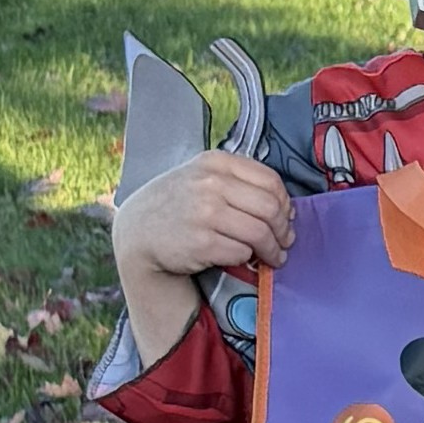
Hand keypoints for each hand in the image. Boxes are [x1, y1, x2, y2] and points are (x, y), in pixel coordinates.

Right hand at [109, 150, 289, 358]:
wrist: (137, 233)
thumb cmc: (175, 205)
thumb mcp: (200, 176)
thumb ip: (238, 182)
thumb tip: (284, 207)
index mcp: (215, 162)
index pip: (270, 180)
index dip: (284, 202)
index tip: (285, 217)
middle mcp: (210, 184)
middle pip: (270, 208)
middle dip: (283, 229)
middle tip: (284, 241)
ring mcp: (204, 213)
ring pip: (260, 233)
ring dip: (273, 249)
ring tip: (273, 256)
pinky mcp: (201, 243)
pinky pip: (242, 252)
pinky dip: (247, 258)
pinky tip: (246, 259)